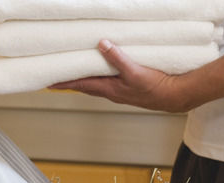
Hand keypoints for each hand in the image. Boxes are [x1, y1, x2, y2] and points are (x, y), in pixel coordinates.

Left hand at [49, 40, 188, 112]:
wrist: (173, 97)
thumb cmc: (155, 88)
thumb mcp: (134, 71)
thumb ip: (117, 58)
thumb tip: (101, 44)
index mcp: (110, 89)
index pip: (81, 84)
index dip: (65, 82)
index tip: (49, 82)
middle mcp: (112, 92)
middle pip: (85, 86)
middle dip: (70, 81)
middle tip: (56, 78)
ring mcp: (120, 91)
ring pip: (96, 84)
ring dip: (84, 79)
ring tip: (74, 73)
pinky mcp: (128, 88)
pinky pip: (107, 81)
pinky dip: (98, 76)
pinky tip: (101, 71)